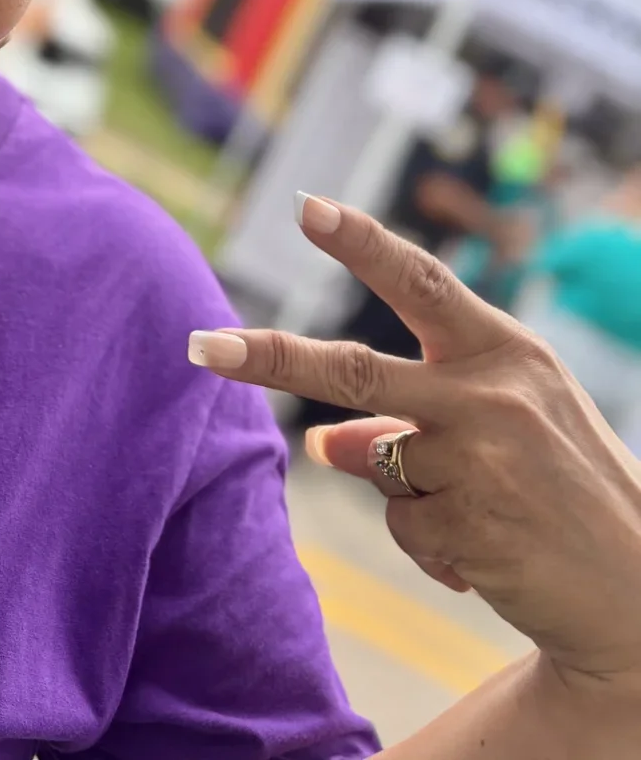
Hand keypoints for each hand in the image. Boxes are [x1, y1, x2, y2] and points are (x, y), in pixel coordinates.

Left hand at [188, 197, 640, 694]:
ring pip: (378, 466)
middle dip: (271, 359)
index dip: (360, 242)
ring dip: (414, 498)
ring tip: (493, 517)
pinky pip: (402, 526)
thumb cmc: (563, 493)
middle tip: (202, 346)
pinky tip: (495, 558)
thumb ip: (410, 419)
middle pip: (354, 371)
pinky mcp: (475, 522)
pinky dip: (431, 549)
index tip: (305, 206)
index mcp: (504, 351)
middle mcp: (493, 393)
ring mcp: (484, 458)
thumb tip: (322, 442)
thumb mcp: (501, 432)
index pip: (421, 282)